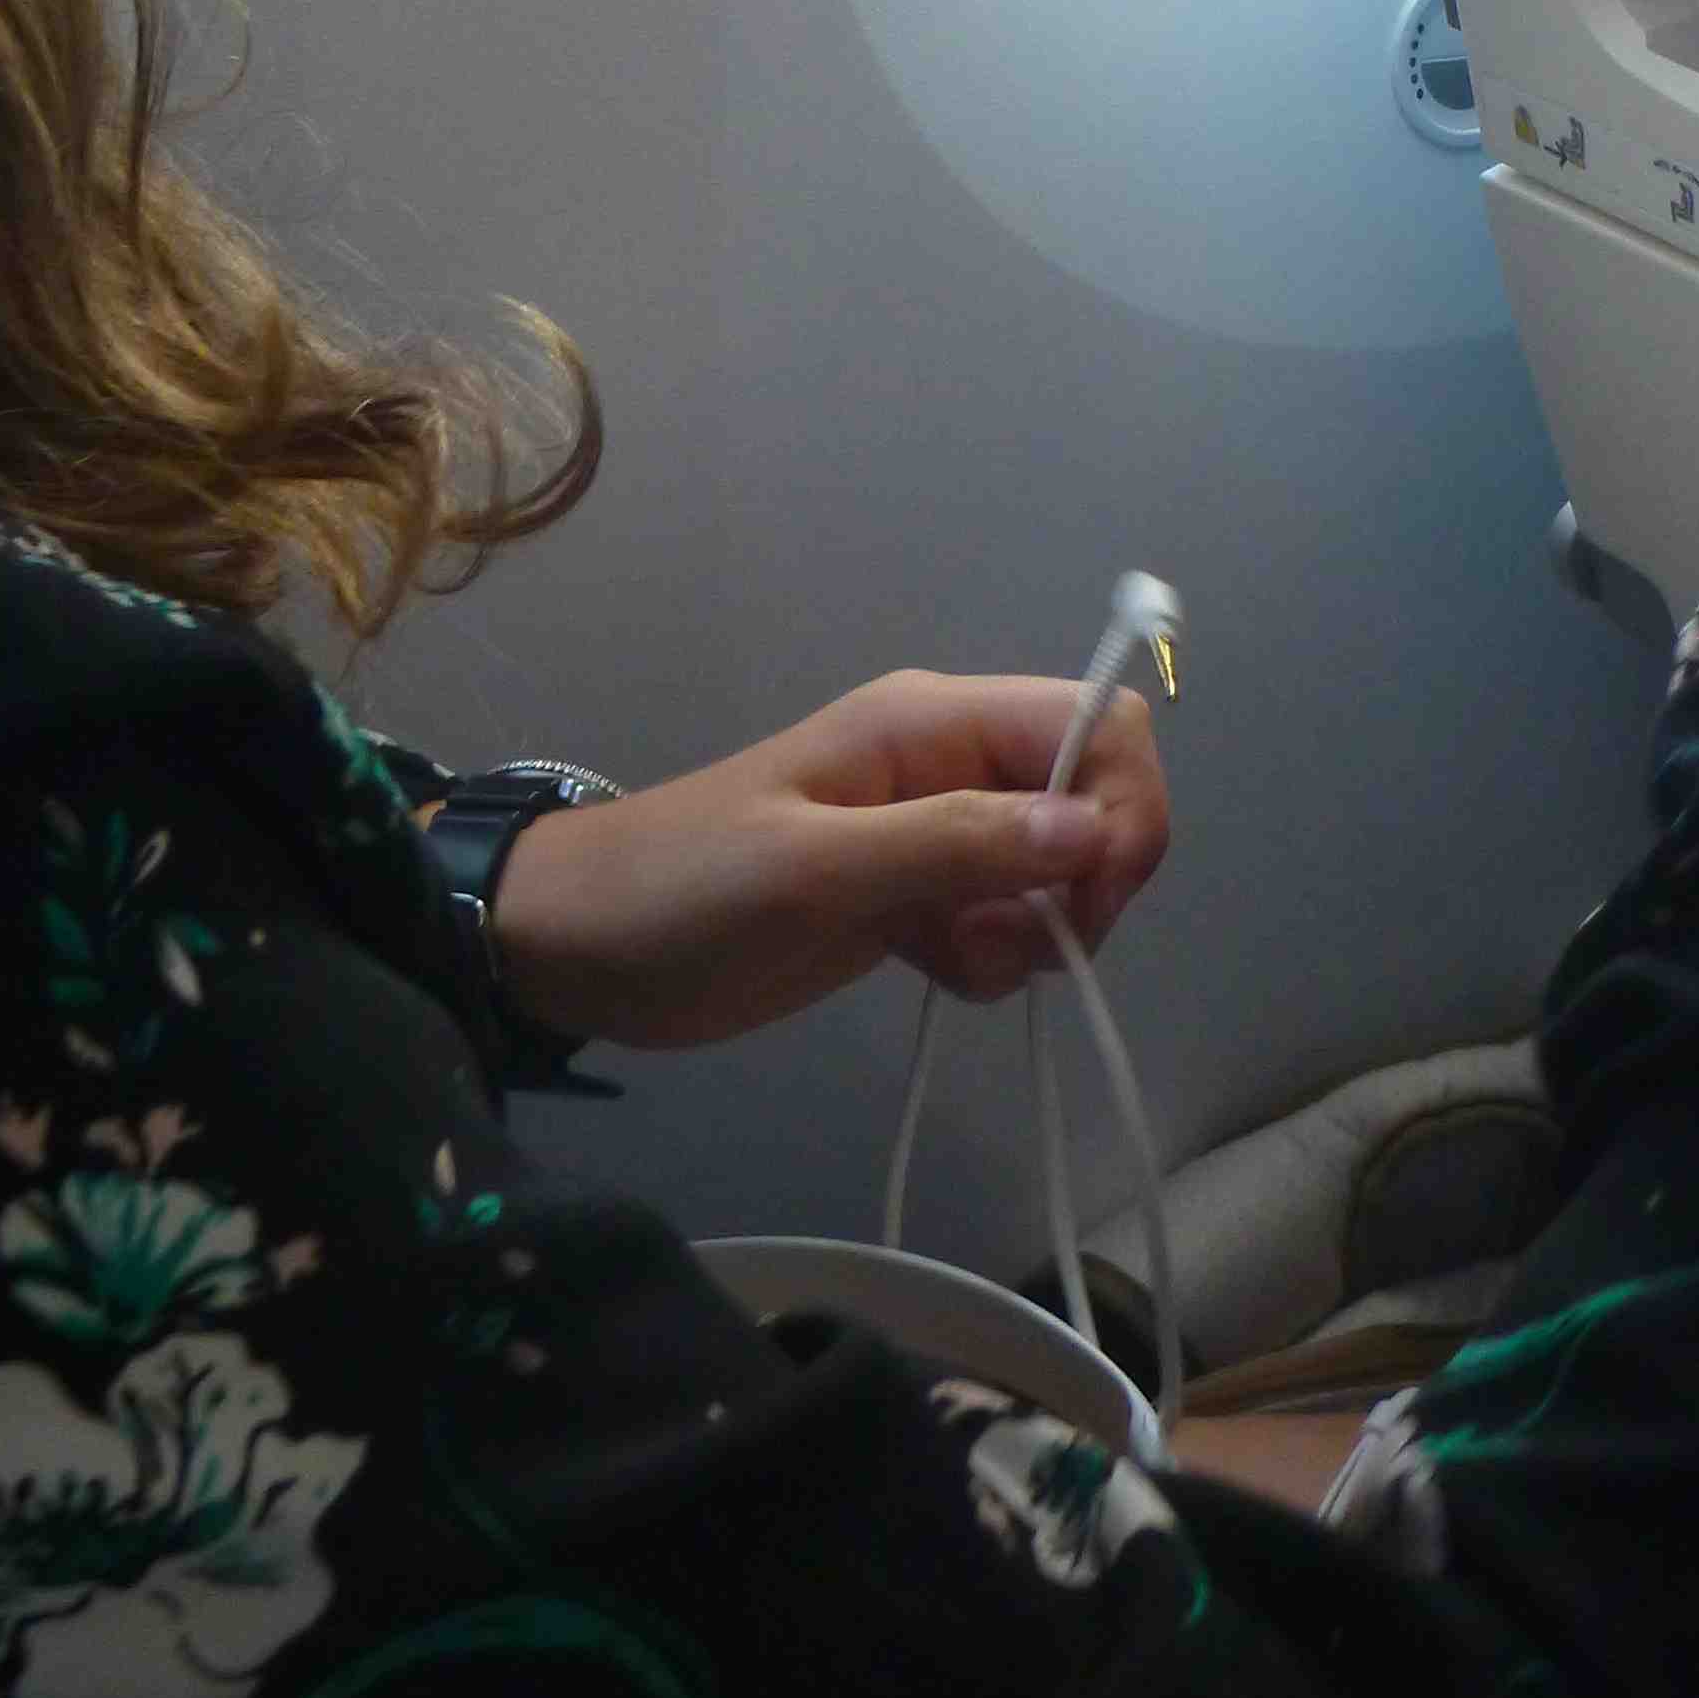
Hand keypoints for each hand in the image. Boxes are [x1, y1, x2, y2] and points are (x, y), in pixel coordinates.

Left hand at [485, 665, 1173, 1052]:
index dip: (1122, 806)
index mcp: (930, 722)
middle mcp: (947, 764)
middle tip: (1022, 949)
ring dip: (1034, 931)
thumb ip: (954, 846)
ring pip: (1055, 870)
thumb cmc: (682, 891)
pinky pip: (1002, 921)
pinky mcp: (910, 898)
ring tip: (951, 960)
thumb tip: (1091, 831)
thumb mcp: (815, 870)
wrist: (576, 948)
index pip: (1095, 722)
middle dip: (1085, 883)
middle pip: (1091, 797)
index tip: (1089, 901)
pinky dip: (992, 958)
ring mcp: (929, 832)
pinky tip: (931, 975)